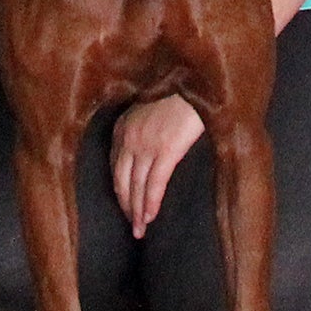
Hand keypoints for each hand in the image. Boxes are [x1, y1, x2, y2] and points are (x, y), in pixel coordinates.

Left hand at [111, 96, 206, 235]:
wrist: (196, 80)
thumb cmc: (178, 91)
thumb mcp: (151, 106)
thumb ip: (143, 125)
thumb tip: (145, 149)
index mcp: (123, 125)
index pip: (114, 166)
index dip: (120, 189)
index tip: (124, 204)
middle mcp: (130, 137)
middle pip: (122, 180)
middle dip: (126, 206)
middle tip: (131, 226)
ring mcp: (147, 144)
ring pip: (137, 186)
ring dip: (138, 211)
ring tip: (140, 230)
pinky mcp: (166, 150)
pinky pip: (155, 184)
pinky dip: (151, 203)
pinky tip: (151, 217)